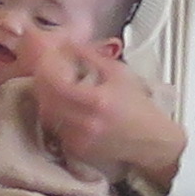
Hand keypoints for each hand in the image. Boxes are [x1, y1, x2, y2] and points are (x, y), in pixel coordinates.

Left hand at [34, 44, 185, 185]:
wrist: (151, 141)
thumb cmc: (138, 106)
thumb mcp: (120, 74)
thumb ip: (93, 57)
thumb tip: (69, 45)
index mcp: (97, 100)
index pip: (57, 85)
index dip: (46, 71)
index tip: (45, 61)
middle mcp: (85, 122)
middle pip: (46, 100)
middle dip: (43, 84)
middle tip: (47, 73)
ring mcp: (79, 139)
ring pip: (47, 116)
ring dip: (47, 100)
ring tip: (57, 89)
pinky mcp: (76, 150)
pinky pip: (55, 129)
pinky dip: (56, 116)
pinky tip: (66, 108)